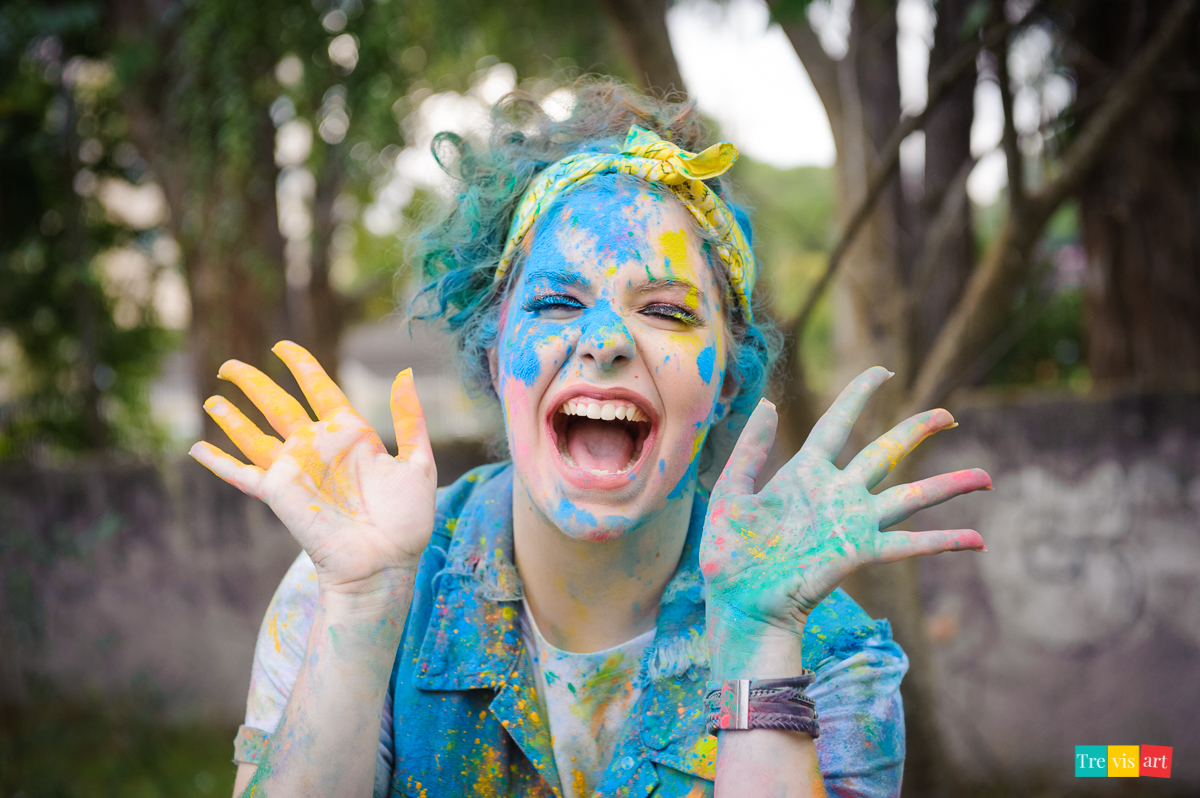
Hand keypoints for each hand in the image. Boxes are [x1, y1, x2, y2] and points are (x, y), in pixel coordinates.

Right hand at [189, 341, 436, 596]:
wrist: (385, 562)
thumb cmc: (406, 520)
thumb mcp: (418, 462)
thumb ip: (410, 419)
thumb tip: (405, 373)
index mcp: (352, 435)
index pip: (320, 389)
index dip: (302, 366)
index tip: (282, 347)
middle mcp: (318, 448)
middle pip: (278, 405)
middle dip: (254, 383)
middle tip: (230, 365)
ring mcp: (296, 469)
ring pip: (255, 435)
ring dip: (232, 418)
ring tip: (212, 398)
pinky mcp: (278, 493)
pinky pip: (241, 474)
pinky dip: (219, 461)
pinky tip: (197, 448)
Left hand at [701, 367, 988, 676]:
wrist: (738, 603)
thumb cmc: (728, 554)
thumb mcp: (730, 493)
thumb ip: (749, 449)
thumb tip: (769, 402)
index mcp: (804, 473)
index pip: (837, 424)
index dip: (858, 396)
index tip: (882, 372)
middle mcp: (836, 493)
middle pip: (886, 453)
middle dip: (917, 432)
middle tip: (949, 417)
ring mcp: (852, 522)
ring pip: (910, 495)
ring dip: (949, 487)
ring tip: (986, 477)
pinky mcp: (859, 552)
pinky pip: (909, 544)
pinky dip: (945, 541)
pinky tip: (978, 540)